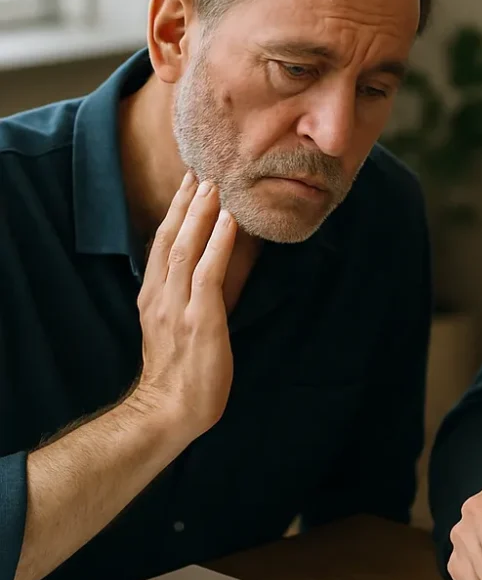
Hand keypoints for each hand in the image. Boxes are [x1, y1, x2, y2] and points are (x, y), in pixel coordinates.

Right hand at [129, 172, 237, 438]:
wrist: (171, 409)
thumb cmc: (181, 373)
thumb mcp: (177, 327)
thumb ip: (188, 298)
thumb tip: (214, 270)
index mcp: (153, 297)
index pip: (160, 244)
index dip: (174, 213)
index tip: (188, 185)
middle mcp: (160, 296)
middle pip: (168, 238)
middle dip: (185, 203)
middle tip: (201, 171)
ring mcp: (177, 307)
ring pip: (184, 249)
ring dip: (200, 214)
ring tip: (214, 185)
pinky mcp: (200, 320)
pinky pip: (208, 274)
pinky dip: (218, 244)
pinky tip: (229, 222)